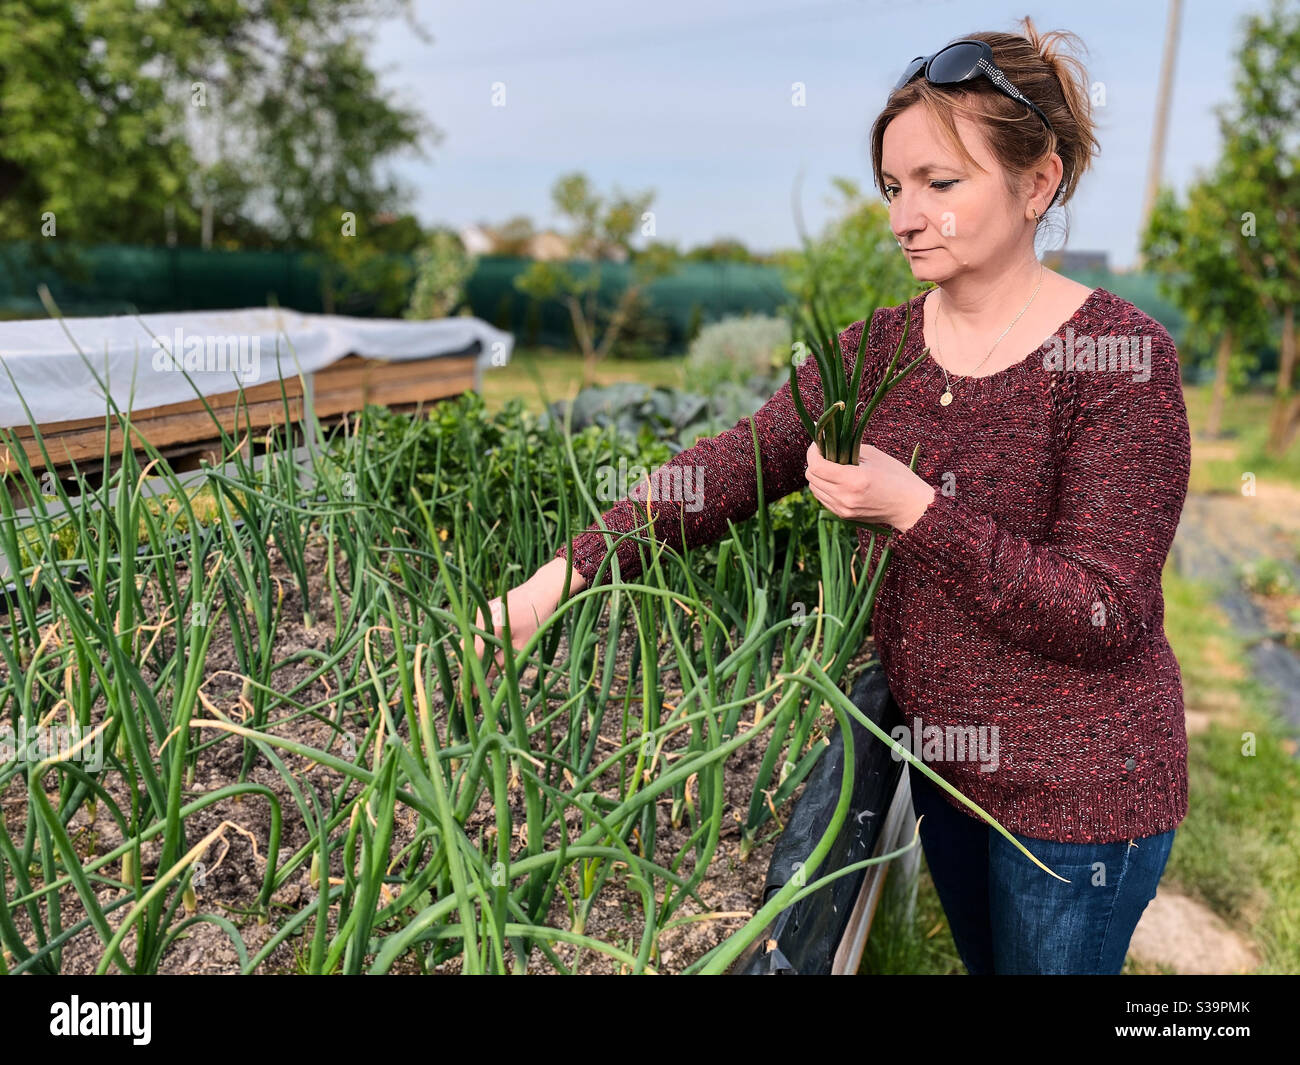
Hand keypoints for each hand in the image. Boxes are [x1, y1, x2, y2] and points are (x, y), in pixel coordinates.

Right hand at [471, 574, 557, 694]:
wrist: (541, 590)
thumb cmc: (536, 619)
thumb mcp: (521, 646)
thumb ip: (501, 665)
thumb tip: (485, 684)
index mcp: (490, 627)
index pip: (474, 657)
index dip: (472, 676)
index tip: (471, 694)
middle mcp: (480, 618)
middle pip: (467, 649)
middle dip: (470, 668)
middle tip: (476, 686)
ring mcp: (479, 613)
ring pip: (470, 640)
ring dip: (475, 656)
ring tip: (484, 673)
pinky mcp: (483, 610)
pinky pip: (476, 631)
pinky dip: (479, 644)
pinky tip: (489, 655)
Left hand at [803, 441, 934, 531]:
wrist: (910, 507)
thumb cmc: (897, 477)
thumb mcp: (873, 456)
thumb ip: (847, 448)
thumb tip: (828, 442)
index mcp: (853, 480)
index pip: (817, 466)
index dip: (812, 452)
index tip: (818, 442)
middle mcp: (844, 497)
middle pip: (811, 477)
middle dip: (814, 462)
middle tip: (824, 452)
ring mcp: (843, 509)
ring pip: (814, 489)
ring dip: (818, 475)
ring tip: (831, 466)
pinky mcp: (843, 515)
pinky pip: (823, 499)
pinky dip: (824, 487)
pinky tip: (836, 480)